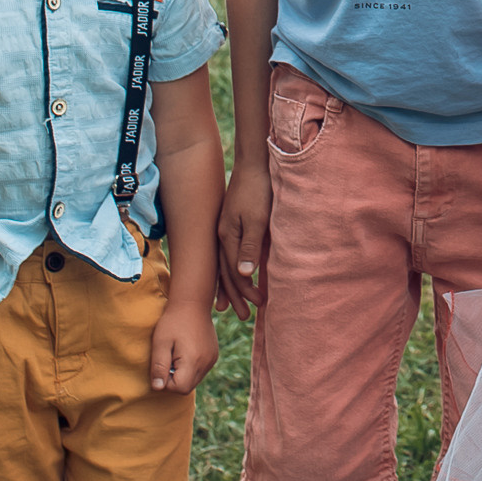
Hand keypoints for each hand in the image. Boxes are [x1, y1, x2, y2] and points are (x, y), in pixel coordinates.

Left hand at [148, 303, 219, 394]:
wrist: (192, 303)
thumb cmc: (173, 322)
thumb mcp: (160, 343)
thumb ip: (159, 367)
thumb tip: (158, 388)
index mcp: (194, 360)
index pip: (179, 388)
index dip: (166, 382)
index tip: (162, 365)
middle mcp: (206, 362)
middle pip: (187, 387)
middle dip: (173, 380)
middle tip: (168, 359)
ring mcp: (212, 359)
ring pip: (194, 380)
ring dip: (182, 374)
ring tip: (176, 354)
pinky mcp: (213, 355)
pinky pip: (199, 371)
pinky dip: (190, 368)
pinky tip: (185, 352)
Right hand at [216, 160, 270, 318]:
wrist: (254, 165)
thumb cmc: (258, 190)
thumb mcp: (258, 219)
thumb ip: (250, 246)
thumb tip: (244, 274)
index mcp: (227, 237)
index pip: (234, 272)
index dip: (245, 290)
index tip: (257, 305)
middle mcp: (223, 236)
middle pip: (226, 272)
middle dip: (236, 294)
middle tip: (247, 315)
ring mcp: (226, 230)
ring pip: (225, 265)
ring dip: (230, 286)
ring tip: (231, 305)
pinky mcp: (232, 224)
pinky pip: (229, 253)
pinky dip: (231, 269)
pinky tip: (236, 275)